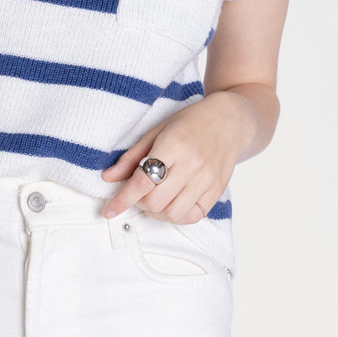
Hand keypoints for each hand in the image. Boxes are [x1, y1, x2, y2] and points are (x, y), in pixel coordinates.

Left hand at [101, 91, 254, 222]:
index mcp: (174, 144)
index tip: (109, 210)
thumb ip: (132, 156)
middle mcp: (192, 163)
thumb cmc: (190, 121)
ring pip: (172, 213)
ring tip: (154, 198)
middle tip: (138, 192)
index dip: (122, 199)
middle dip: (139, 202)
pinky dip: (177, 216)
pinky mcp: (217, 190)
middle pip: (155, 201)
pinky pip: (193, 216)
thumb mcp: (157, 130)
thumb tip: (108, 178)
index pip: (143, 181)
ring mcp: (207, 179)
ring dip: (157, 212)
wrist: (229, 120)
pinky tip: (171, 202)